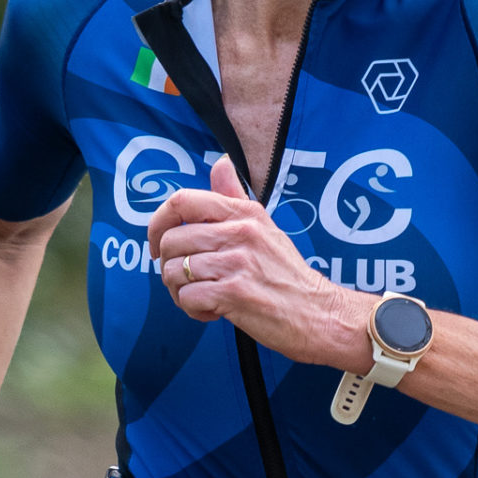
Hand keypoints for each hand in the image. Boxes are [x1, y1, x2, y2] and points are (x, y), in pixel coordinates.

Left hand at [148, 155, 370, 369]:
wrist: (320, 314)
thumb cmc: (288, 275)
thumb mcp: (266, 227)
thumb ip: (235, 197)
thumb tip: (220, 164)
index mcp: (244, 213)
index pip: (183, 200)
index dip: (157, 223)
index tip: (159, 244)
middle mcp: (240, 232)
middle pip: (172, 241)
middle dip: (168, 266)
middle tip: (187, 281)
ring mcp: (236, 263)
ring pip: (174, 272)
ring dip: (180, 292)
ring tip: (203, 297)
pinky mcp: (234, 294)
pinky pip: (187, 298)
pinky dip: (193, 309)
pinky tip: (213, 311)